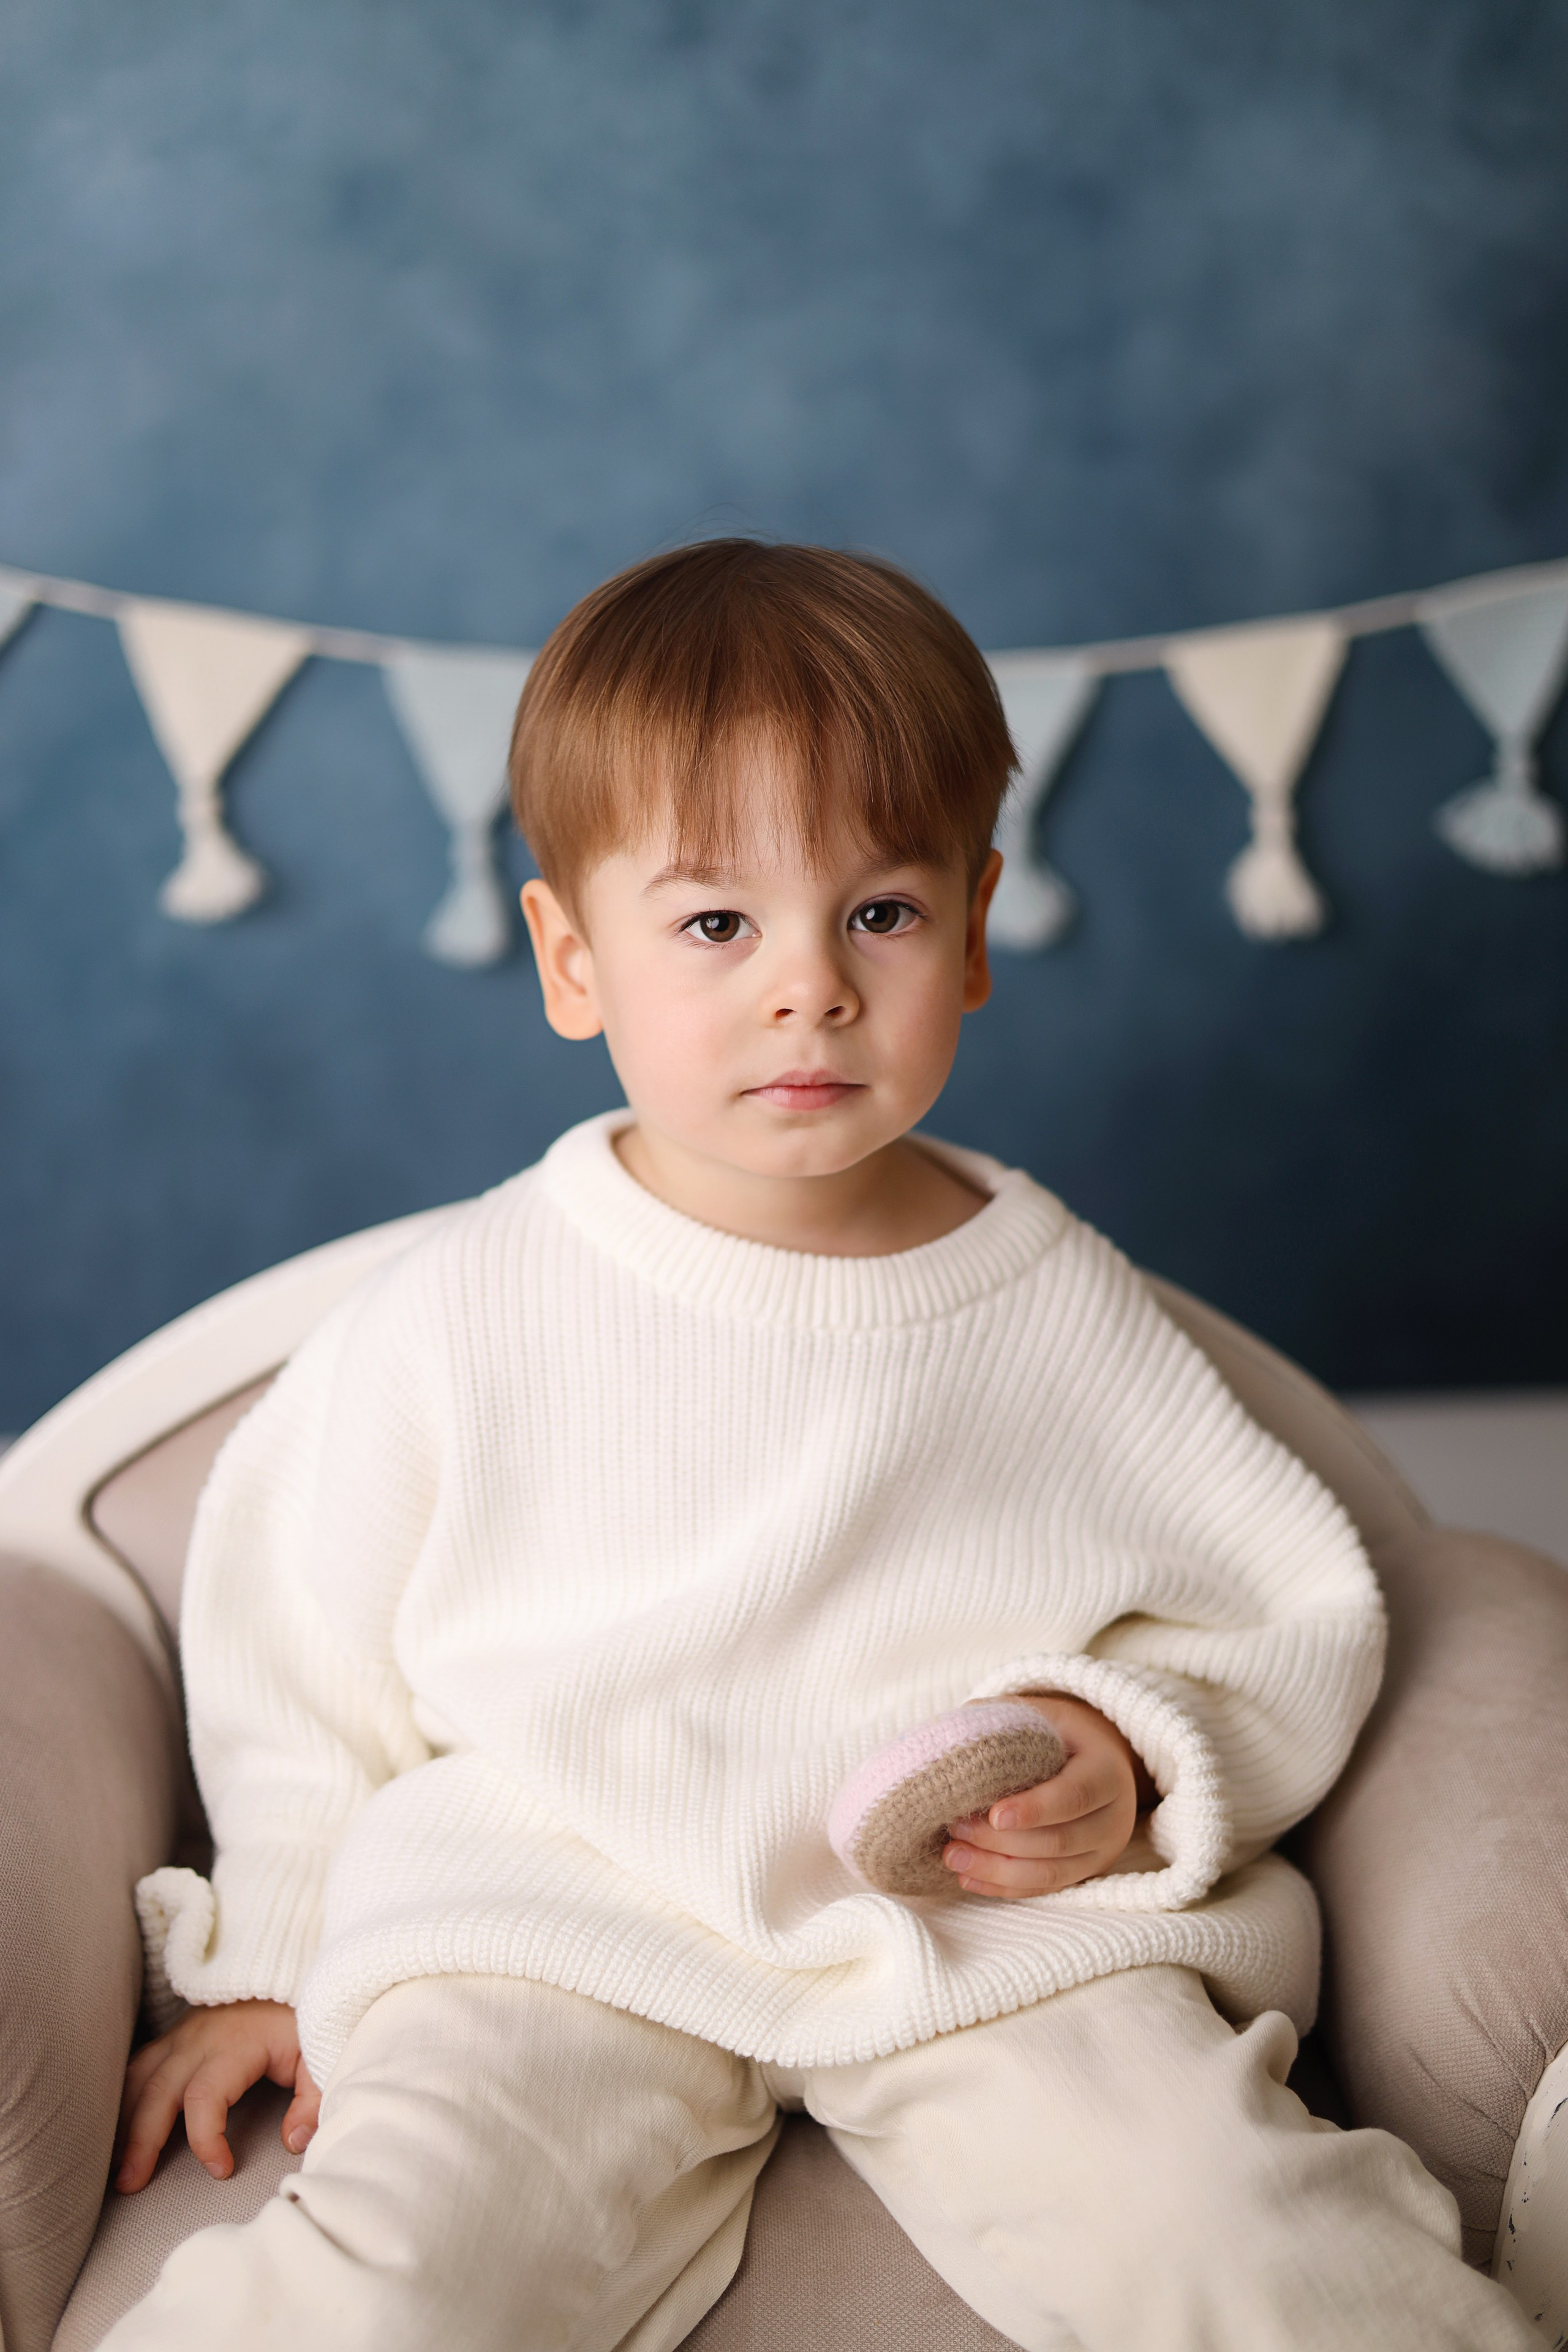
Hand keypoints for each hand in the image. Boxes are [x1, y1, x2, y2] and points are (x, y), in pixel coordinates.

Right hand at [114, 1998, 319, 2192]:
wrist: (289, 1967)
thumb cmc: (302, 2018)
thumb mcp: (318, 2054)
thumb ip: (312, 2100)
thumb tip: (293, 2142)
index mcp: (234, 2043)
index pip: (204, 2097)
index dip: (206, 2140)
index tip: (222, 2170)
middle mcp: (199, 2037)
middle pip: (158, 2091)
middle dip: (141, 2141)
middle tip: (129, 2185)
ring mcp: (181, 2033)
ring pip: (138, 2078)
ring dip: (123, 2121)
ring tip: (114, 2165)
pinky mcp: (175, 2034)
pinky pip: (138, 2065)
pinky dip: (122, 2097)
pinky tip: (116, 2127)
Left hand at [942, 1693, 1147, 1898]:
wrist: (1097, 1758)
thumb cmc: (1060, 1732)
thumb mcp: (1042, 1715)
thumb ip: (1004, 1721)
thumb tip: (956, 1737)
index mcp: (1107, 1771)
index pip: (1075, 1796)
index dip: (1035, 1809)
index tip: (994, 1814)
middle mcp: (1113, 1818)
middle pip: (1058, 1841)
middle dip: (1002, 1841)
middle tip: (956, 1827)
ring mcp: (1101, 1852)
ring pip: (1050, 1874)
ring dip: (996, 1869)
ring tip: (953, 1856)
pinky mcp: (1083, 1873)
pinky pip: (1043, 1888)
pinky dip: (1004, 1886)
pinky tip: (968, 1877)